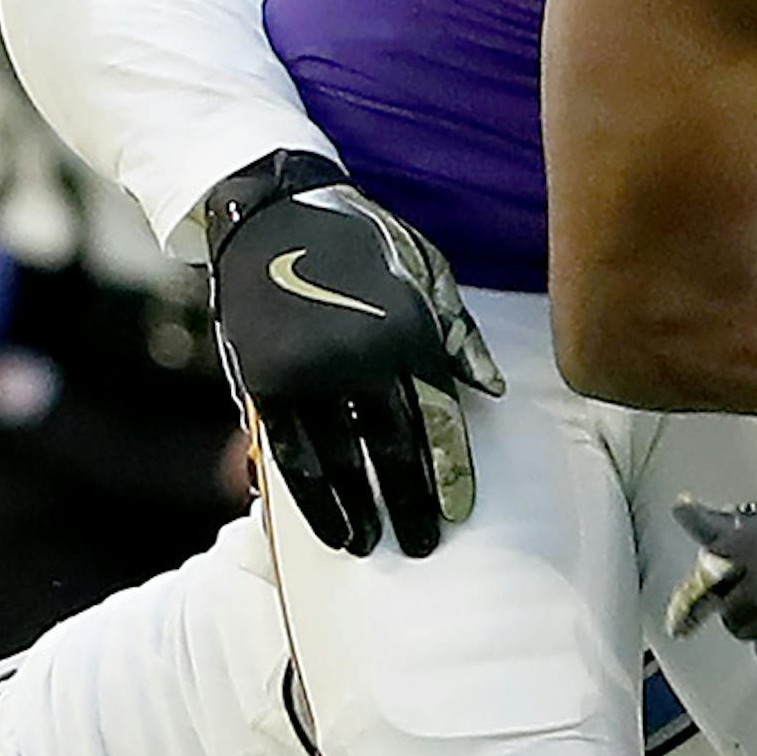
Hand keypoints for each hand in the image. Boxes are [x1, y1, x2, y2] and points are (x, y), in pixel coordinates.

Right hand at [205, 152, 503, 558]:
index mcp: (409, 331)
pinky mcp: (265, 382)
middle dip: (410, 505)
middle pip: (393, 450)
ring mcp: (309, 372)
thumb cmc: (360, 240)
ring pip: (340, 462)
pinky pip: (291, 455)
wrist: (270, 209)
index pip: (438, 419)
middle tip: (424, 547)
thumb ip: (458, 333)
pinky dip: (310, 498)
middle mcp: (360, 357)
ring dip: (358, 511)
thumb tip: (492, 390)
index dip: (450, 472)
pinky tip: (327, 528)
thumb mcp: (424, 269)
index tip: (459, 513)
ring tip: (371, 546)